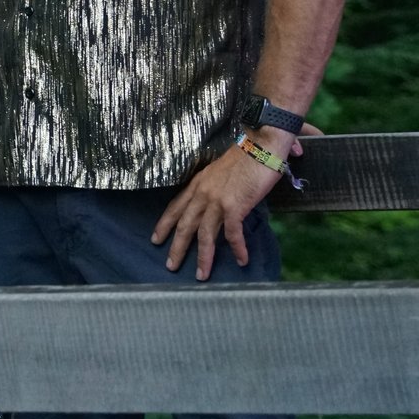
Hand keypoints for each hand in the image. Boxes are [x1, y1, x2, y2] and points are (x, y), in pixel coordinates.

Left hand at [151, 143, 280, 280]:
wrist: (263, 143)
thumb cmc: (248, 155)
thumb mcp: (223, 171)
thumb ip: (219, 186)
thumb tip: (224, 201)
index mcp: (199, 183)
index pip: (176, 207)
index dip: (165, 224)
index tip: (155, 238)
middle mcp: (203, 192)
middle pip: (185, 225)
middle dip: (177, 247)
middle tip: (170, 265)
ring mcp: (218, 200)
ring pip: (205, 234)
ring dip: (204, 257)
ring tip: (202, 275)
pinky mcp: (235, 206)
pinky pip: (233, 233)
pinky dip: (237, 249)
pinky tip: (241, 260)